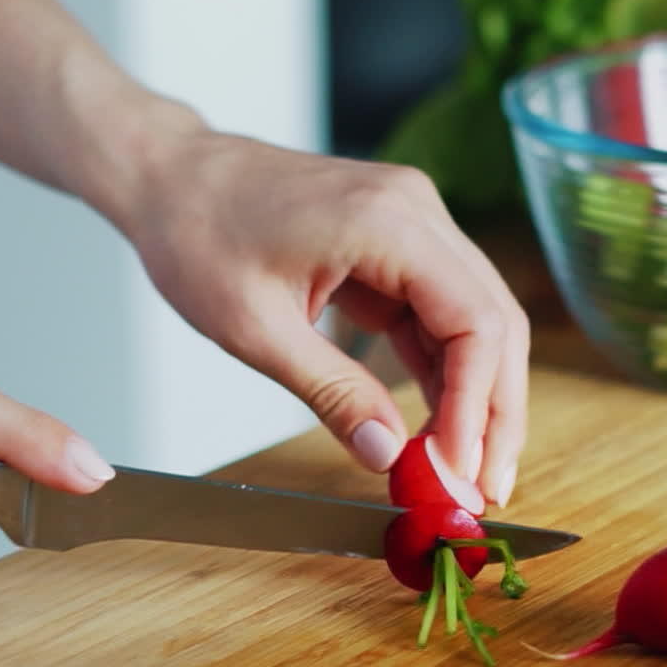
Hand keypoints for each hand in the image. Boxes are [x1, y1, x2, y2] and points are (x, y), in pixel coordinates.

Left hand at [109, 112, 530, 505]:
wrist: (170, 176)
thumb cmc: (196, 233)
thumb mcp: (255, 329)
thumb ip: (332, 394)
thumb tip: (388, 456)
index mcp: (389, 221)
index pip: (476, 323)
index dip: (476, 406)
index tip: (458, 471)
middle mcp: (418, 212)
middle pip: (496, 322)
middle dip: (496, 412)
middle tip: (485, 489)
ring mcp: (413, 223)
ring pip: (478, 321)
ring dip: (477, 398)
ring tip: (464, 472)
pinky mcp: (399, 244)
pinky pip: (441, 313)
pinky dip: (444, 372)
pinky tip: (437, 427)